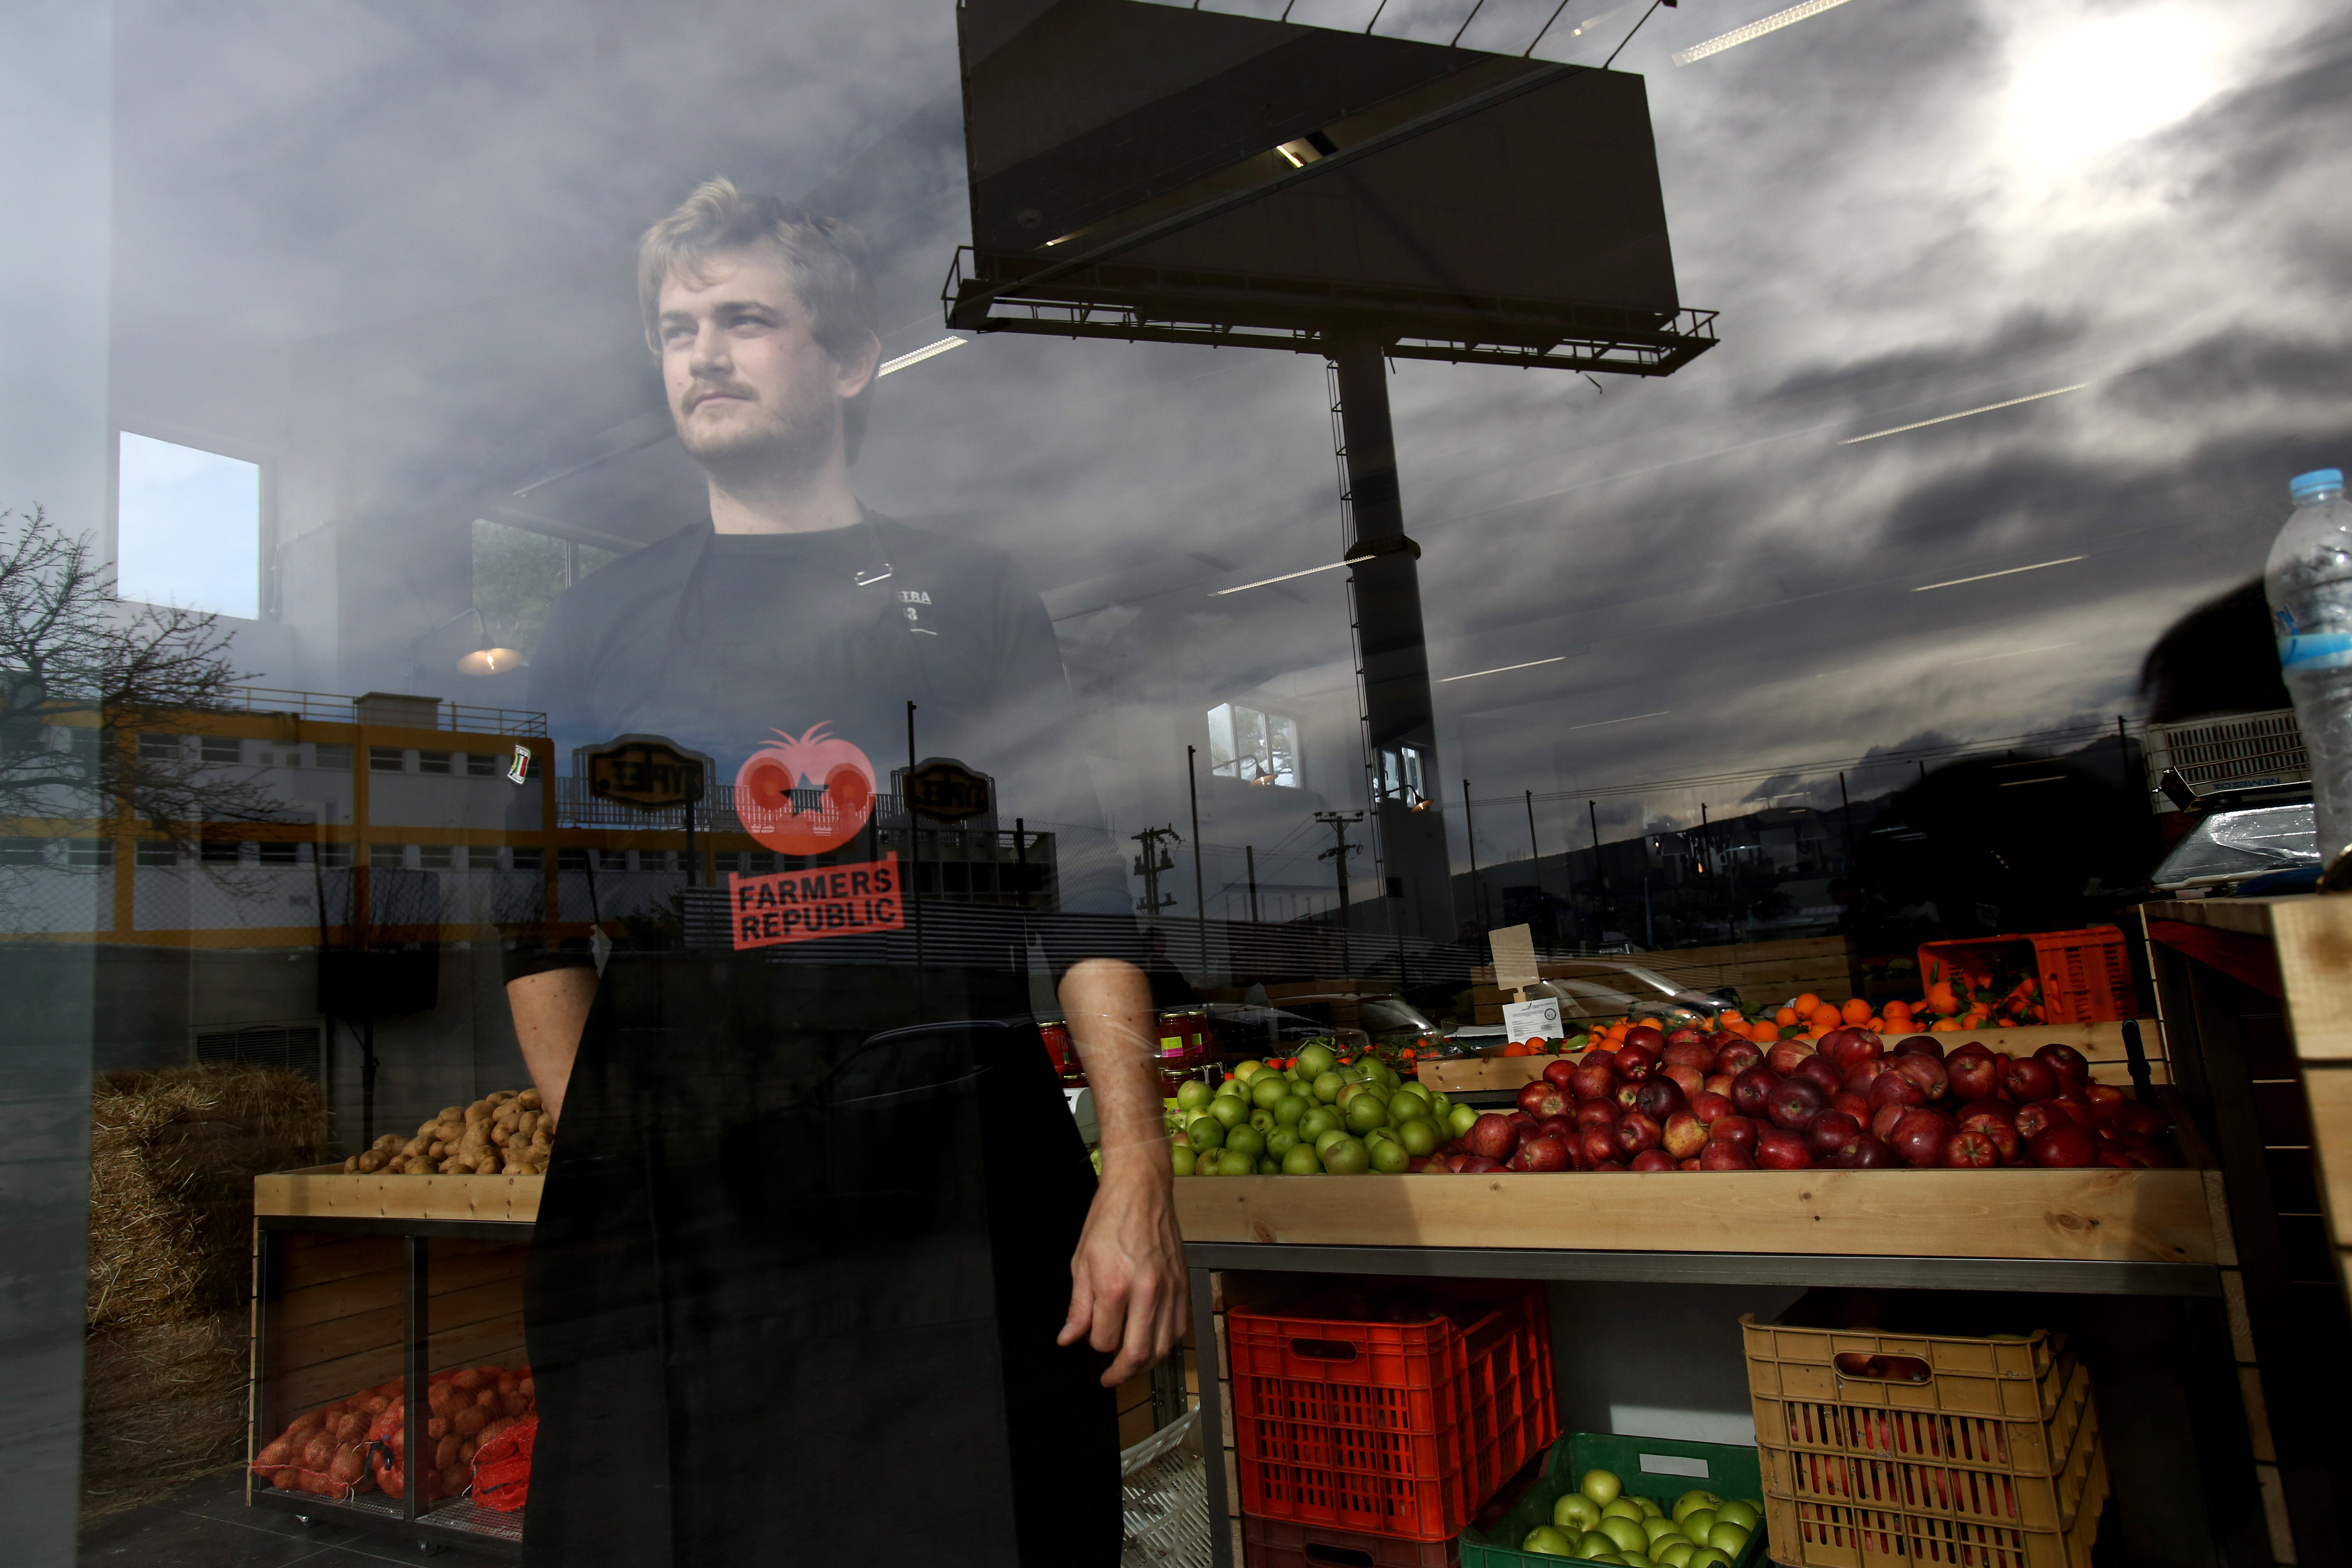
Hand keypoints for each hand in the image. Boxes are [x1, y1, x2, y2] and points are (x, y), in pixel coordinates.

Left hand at [1059, 1159, 1187, 1386]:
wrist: (1140, 1190)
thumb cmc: (1109, 1220)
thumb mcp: (1081, 1262)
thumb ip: (1077, 1307)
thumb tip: (1067, 1338)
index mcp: (1114, 1286)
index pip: (1104, 1340)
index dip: (1094, 1346)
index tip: (1090, 1340)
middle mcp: (1146, 1292)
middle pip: (1137, 1354)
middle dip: (1120, 1373)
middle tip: (1110, 1378)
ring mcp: (1169, 1289)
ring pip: (1163, 1346)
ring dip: (1145, 1363)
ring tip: (1131, 1364)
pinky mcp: (1183, 1284)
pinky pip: (1180, 1327)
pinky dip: (1167, 1342)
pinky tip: (1154, 1341)